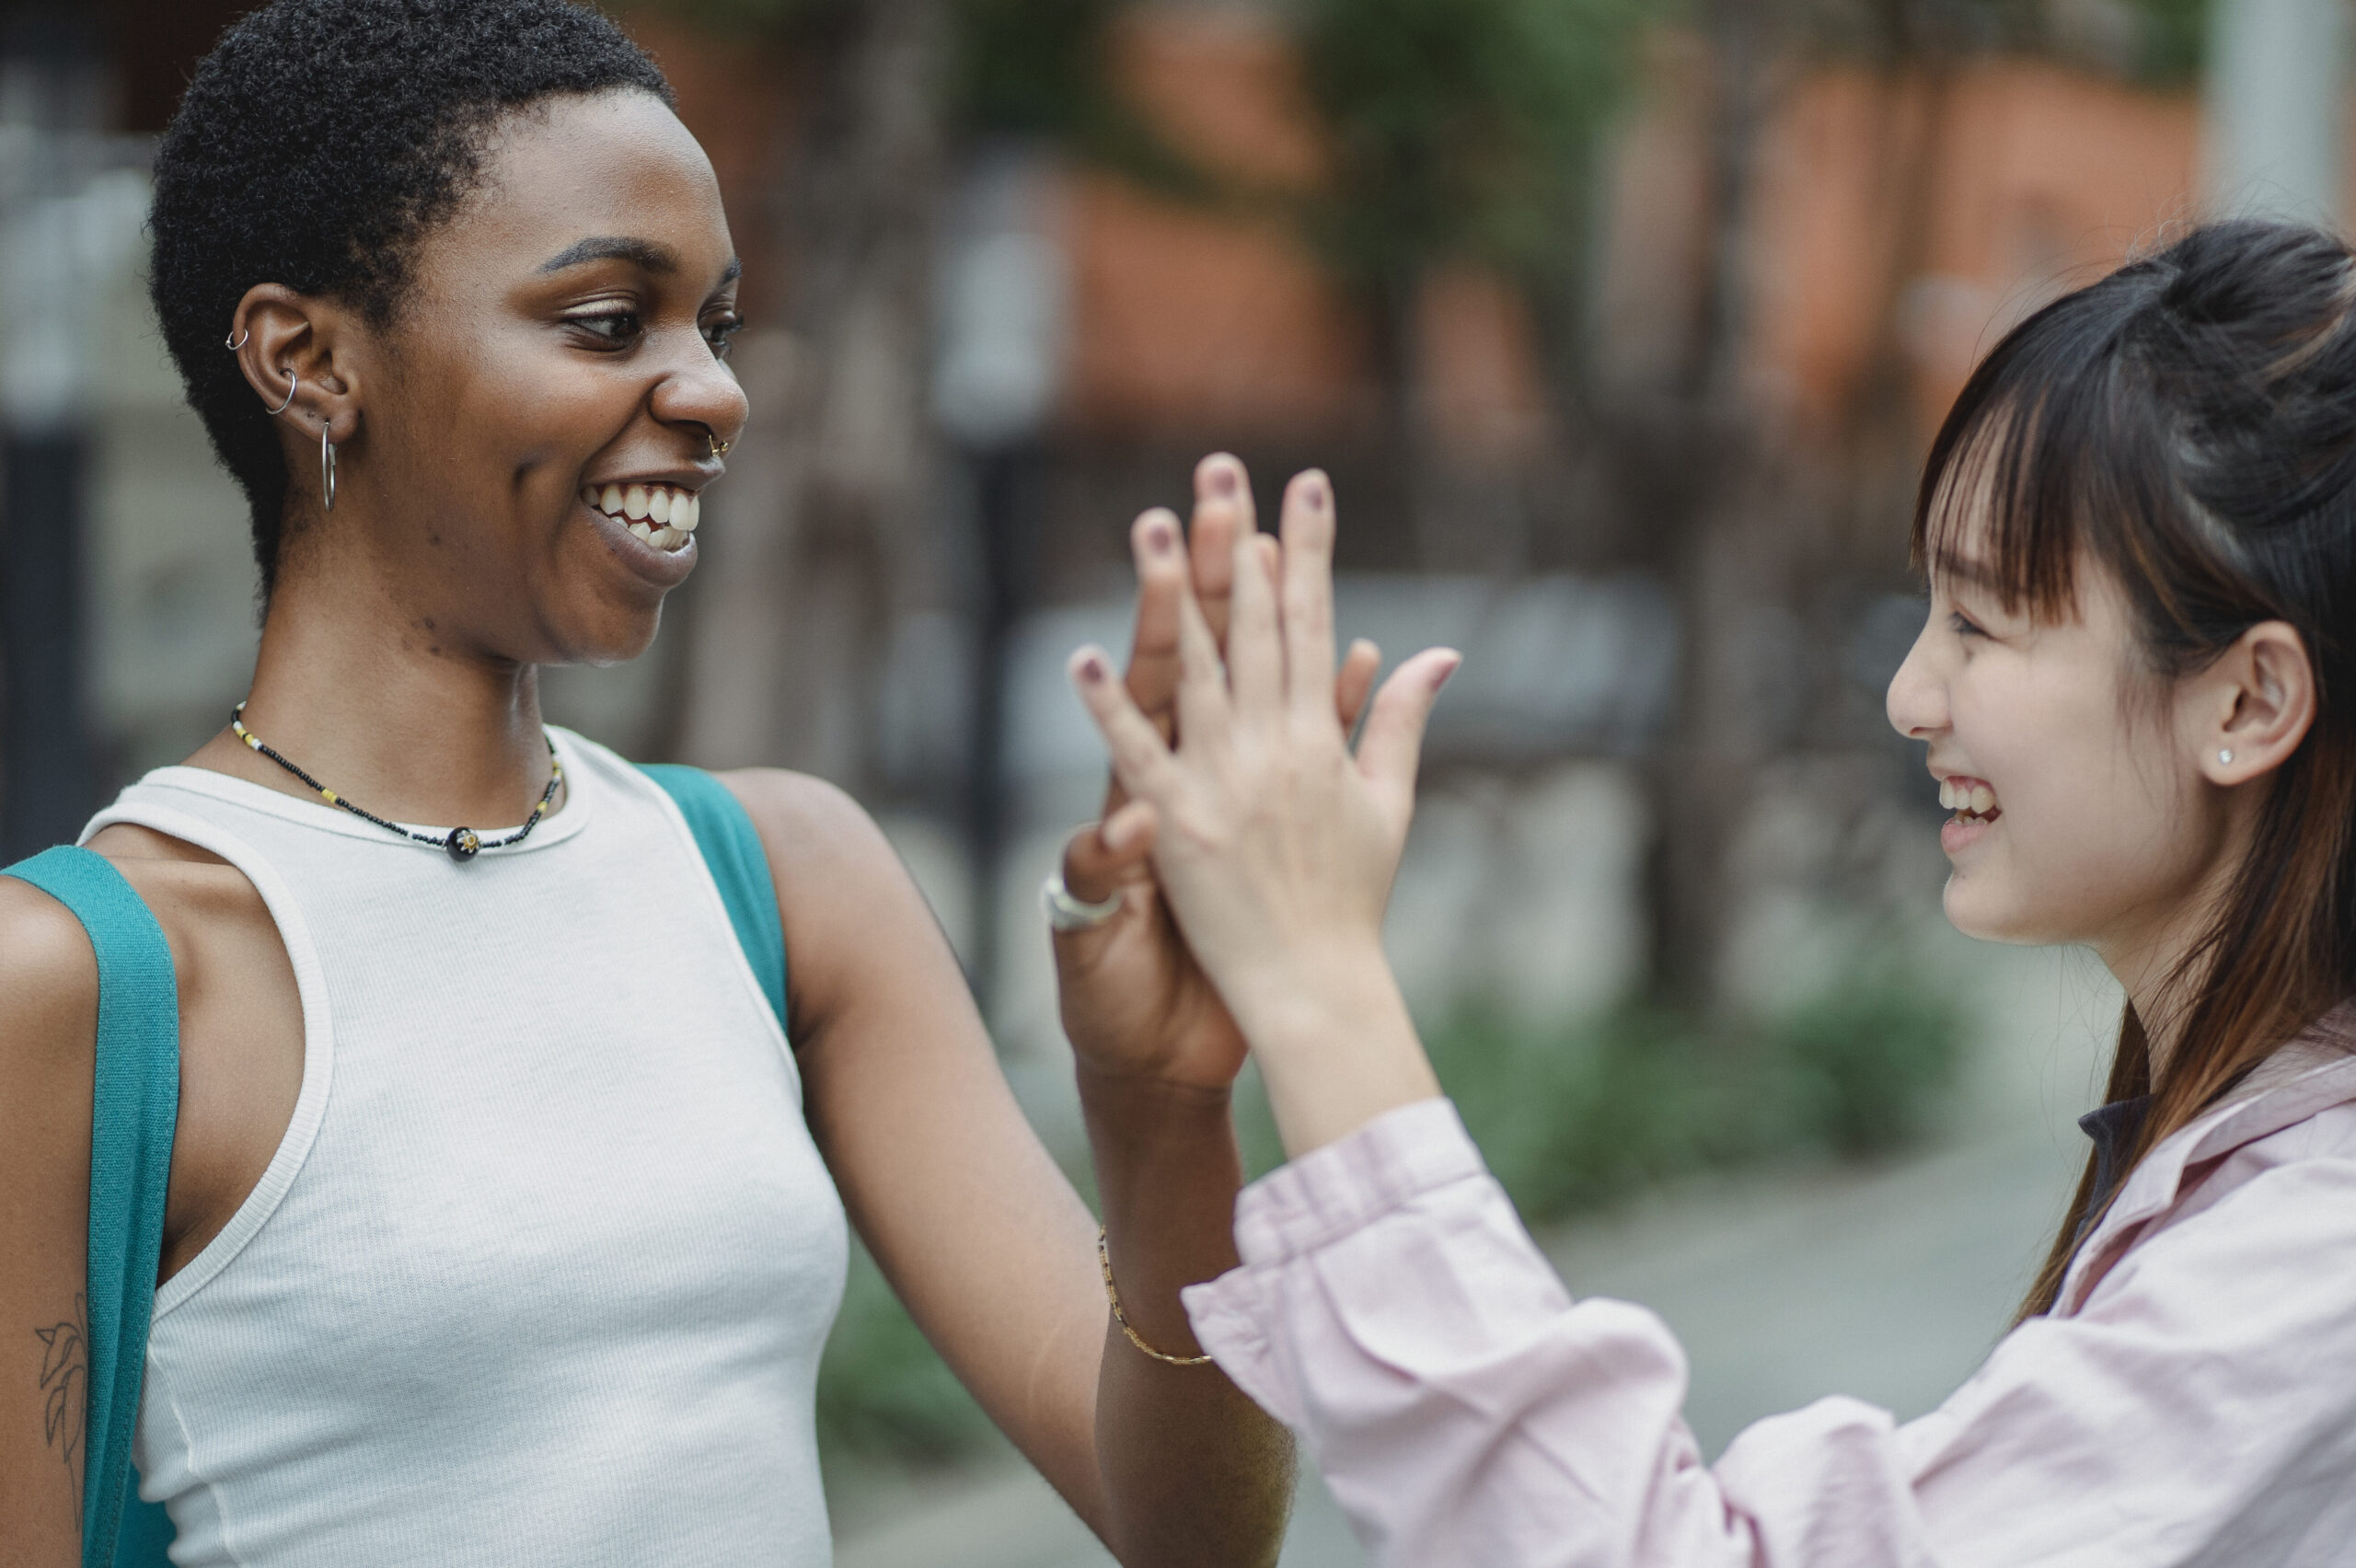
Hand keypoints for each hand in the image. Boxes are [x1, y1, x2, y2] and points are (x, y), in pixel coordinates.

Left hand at [1066, 466, 1459, 1149]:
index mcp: (1320, 739)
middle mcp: (1276, 749)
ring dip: (1174, 598)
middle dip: (1241, 542)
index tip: (1305, 486)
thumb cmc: (1351, 905)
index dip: (1308, 551)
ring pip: (1195, 673)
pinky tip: (1082, 657)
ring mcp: (1225, 786)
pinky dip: (1110, 709)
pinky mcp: (1179, 830)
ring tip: (1154, 526)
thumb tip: (1437, 653)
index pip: (1312, 624)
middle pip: (1253, 628)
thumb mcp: (1385, 805)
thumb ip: (1398, 724)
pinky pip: (1136, 759)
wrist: (1318, 992)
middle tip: (1223, 469)